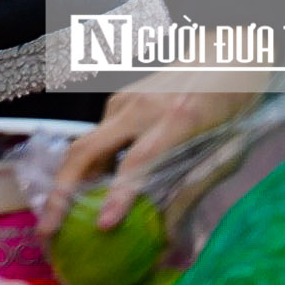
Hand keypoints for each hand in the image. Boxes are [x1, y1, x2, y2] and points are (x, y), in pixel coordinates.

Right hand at [41, 77, 257, 232]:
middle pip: (87, 149)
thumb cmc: (237, 104)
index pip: (138, 162)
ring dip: (68, 182)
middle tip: (48, 229)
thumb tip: (168, 234)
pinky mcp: (118, 98)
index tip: (103, 226)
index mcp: (177, 120)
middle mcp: (142, 107)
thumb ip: (195, 189)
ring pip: (84, 145)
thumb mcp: (229, 151)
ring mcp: (125, 99)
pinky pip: (97, 137)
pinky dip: (89, 167)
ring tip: (59, 217)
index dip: (119, 195)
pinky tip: (89, 190)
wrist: (226, 50)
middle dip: (61, 191)